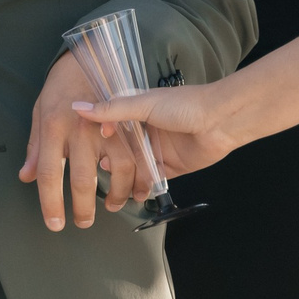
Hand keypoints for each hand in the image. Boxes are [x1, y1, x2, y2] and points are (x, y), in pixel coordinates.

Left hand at [19, 51, 146, 230]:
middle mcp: (79, 129)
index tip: (55, 224)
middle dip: (82, 208)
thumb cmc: (60, 86)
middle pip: (81, 179)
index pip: (47, 174)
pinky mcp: (128, 122)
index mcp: (52, 127)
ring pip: (116, 171)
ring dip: (117, 196)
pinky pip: (138, 156)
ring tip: (111, 206)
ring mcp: (107, 126)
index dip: (50, 204)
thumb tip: (25, 178)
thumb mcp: (39, 113)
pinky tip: (136, 191)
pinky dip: (140, 178)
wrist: (88, 55)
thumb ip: (34, 148)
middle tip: (83, 223)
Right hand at [71, 73, 254, 177]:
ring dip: (123, 179)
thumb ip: (112, 109)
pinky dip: (142, 188)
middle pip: (120, 150)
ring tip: (111, 191)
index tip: (84, 147)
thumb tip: (78, 106)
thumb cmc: (184, 105)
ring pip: (134, 168)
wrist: (220, 122)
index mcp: (137, 111)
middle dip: (108, 163)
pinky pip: (151, 180)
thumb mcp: (144, 104)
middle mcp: (145, 130)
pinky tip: (131, 194)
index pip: (110, 125)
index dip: (97, 137)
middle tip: (96, 173)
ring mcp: (157, 150)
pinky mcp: (170, 167)